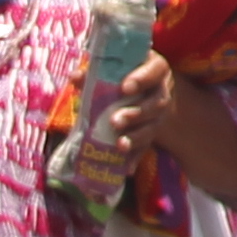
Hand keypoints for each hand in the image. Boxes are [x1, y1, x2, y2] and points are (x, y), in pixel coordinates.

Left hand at [59, 53, 172, 184]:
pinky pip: (146, 146)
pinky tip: (126, 168)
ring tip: (120, 145)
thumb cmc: (124, 75)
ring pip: (152, 127)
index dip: (142, 79)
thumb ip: (95, 72)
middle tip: (115, 121)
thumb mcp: (114, 69)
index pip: (155, 70)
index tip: (125, 88)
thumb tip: (75, 77)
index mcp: (155, 69)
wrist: (145, 90)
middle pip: (155, 103)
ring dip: (136, 137)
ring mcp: (159, 115)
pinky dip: (136, 157)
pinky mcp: (153, 133)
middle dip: (135, 114)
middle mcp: (161, 92)